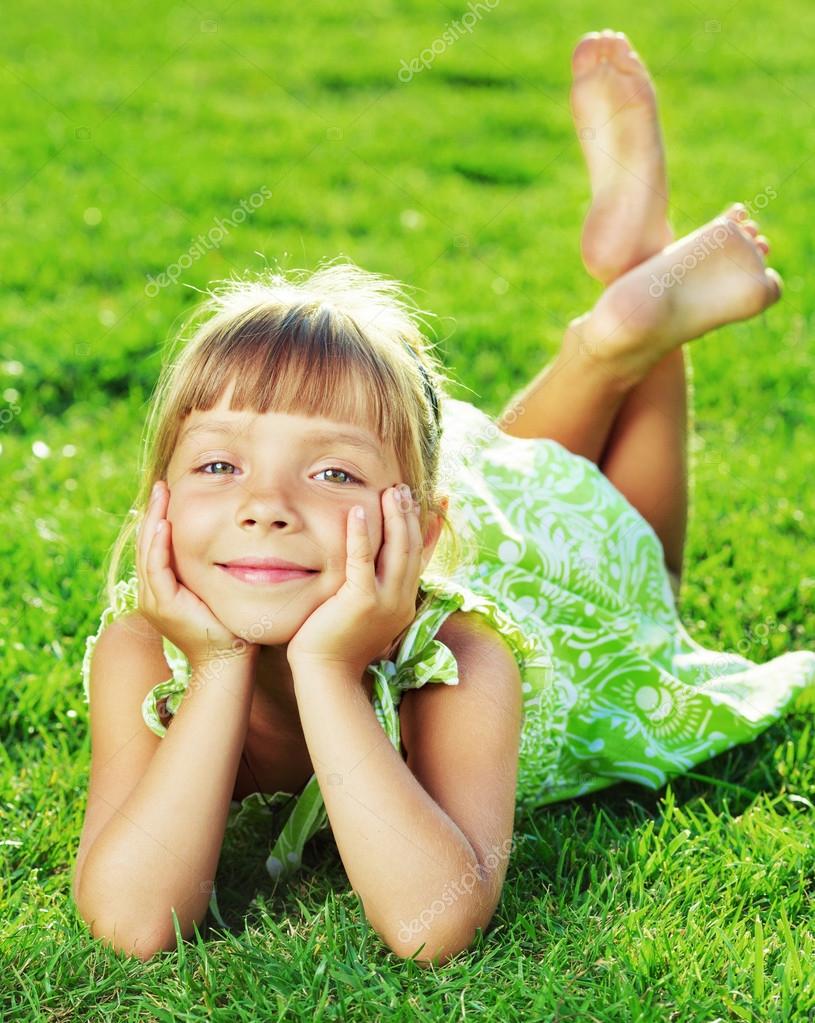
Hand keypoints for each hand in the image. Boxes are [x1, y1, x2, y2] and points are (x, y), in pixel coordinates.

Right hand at [136, 480, 258, 667]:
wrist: (229, 661)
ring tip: (161, 494)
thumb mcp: (218, 590)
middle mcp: (152, 594)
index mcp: (163, 590)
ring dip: (153, 521)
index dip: (159, 519)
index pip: (155, 547)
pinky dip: (159, 545)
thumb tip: (230, 542)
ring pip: (147, 552)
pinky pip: (156, 569)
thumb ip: (212, 570)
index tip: (169, 493)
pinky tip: (165, 524)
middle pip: (146, 544)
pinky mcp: (164, 606)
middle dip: (153, 512)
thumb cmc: (231, 628)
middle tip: (161, 485)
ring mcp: (154, 601)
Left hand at [286, 483, 422, 677]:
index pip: (421, 557)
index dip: (427, 528)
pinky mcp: (362, 601)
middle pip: (412, 548)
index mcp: (404, 602)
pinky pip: (364, 560)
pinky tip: (357, 512)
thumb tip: (368, 571)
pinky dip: (362, 535)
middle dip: (409, 515)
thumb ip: (371, 590)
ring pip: (397, 550)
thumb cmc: (336, 645)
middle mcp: (401, 600)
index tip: (433, 503)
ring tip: (391, 491)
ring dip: (394, 517)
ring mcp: (386, 601)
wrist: (326, 675)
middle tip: (404, 489)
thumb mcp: (363, 614)